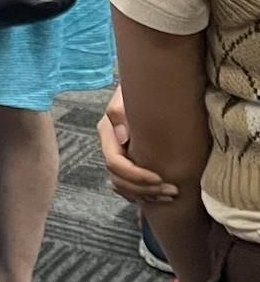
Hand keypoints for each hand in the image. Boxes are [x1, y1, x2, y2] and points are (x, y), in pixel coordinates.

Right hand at [98, 85, 176, 203]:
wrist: (153, 86)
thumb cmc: (146, 88)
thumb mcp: (130, 94)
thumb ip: (121, 111)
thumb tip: (122, 137)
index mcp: (108, 131)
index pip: (114, 163)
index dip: (136, 175)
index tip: (161, 178)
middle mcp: (110, 145)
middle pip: (117, 179)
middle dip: (144, 189)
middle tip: (173, 190)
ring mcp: (119, 154)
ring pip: (122, 186)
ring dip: (146, 195)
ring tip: (171, 194)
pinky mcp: (130, 159)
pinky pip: (129, 186)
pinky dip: (144, 194)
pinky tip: (161, 194)